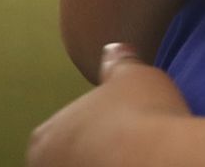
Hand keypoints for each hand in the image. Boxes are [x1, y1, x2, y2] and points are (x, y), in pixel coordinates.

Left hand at [28, 44, 188, 166]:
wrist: (160, 160)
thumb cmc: (139, 115)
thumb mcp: (131, 75)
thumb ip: (117, 63)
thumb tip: (112, 50)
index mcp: (45, 138)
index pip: (58, 136)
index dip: (87, 130)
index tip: (114, 129)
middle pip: (68, 160)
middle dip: (90, 154)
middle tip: (125, 148)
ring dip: (104, 164)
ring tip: (136, 159)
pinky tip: (142, 166)